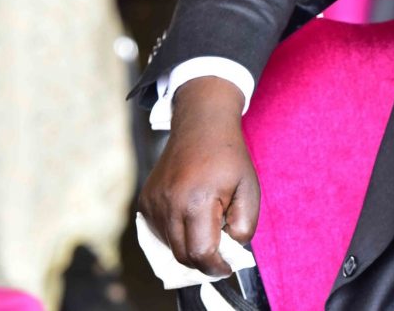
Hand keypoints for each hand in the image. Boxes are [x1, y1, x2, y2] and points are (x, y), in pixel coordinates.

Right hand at [139, 77, 258, 276]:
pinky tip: (192, 218)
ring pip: (169, 246)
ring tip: (209, 227)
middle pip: (182, 255)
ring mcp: (152, 203)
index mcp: (197, 201)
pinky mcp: (144, 202)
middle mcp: (169, 204)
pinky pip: (159, 232)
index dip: (215, 266)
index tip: (227, 267)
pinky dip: (176, 235)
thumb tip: (232, 249)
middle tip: (221, 255)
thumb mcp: (250, 188)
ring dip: (189, 246)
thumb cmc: (229, 157)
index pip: (201, 252)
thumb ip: (245, 224)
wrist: (201, 125)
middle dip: (203, 262)